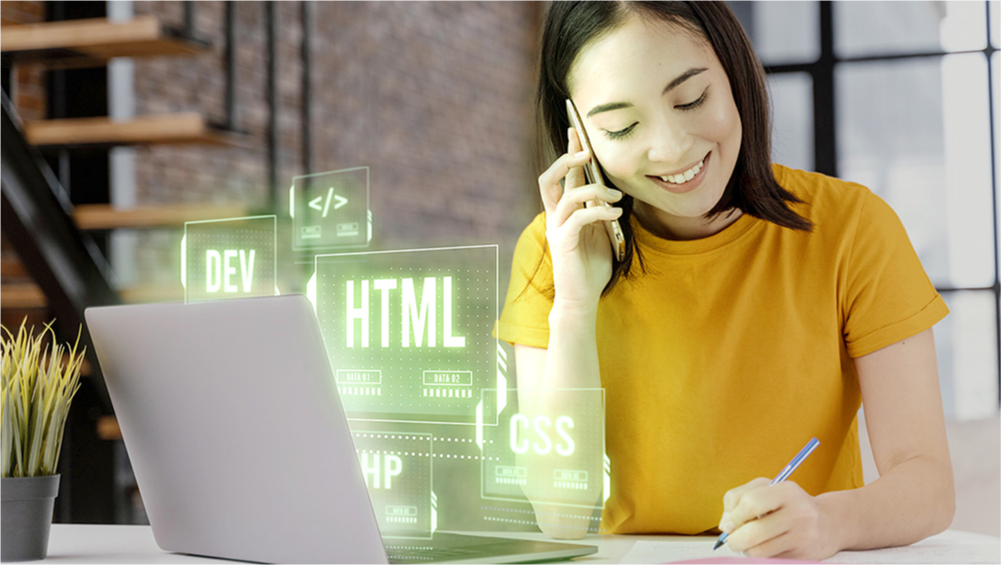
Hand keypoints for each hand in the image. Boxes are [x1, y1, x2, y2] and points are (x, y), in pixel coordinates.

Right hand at [538, 128, 623, 306]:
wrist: (582, 297)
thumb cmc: (592, 266)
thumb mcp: (601, 231)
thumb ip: (601, 210)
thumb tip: (611, 189)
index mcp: (563, 212)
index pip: (563, 176)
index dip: (569, 153)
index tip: (577, 131)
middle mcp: (555, 217)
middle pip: (549, 178)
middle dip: (567, 160)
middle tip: (587, 153)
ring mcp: (556, 229)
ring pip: (565, 195)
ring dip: (593, 189)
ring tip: (615, 195)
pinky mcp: (563, 243)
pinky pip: (579, 217)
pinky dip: (599, 210)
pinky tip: (614, 212)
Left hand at [718, 478, 840, 560]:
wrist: (829, 524)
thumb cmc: (787, 505)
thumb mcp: (765, 490)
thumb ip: (737, 499)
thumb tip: (725, 526)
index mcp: (786, 491)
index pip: (751, 503)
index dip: (734, 516)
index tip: (731, 523)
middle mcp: (798, 513)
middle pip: (753, 533)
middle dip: (735, 539)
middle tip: (733, 539)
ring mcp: (802, 537)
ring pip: (759, 551)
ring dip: (746, 550)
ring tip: (749, 544)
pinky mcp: (803, 556)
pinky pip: (769, 560)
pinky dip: (760, 557)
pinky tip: (765, 549)